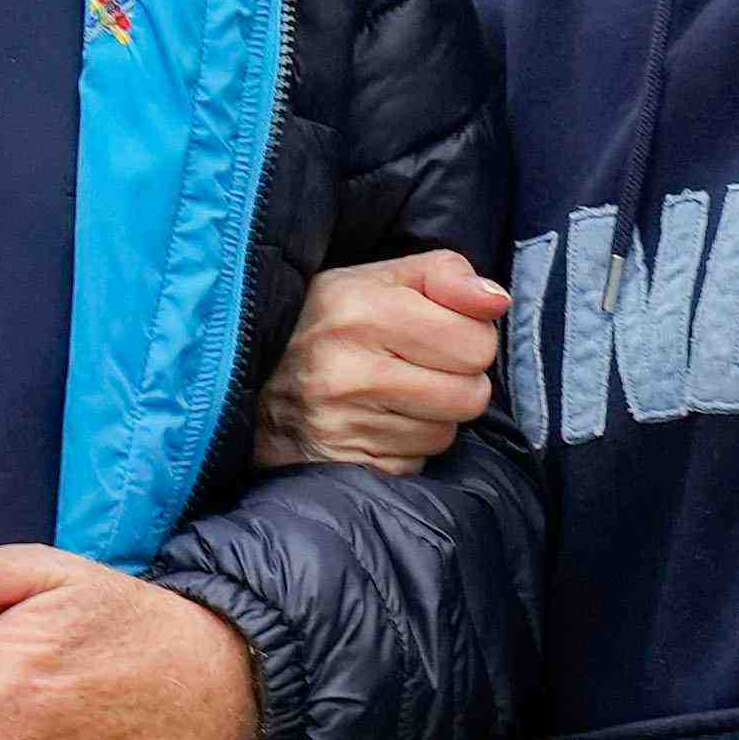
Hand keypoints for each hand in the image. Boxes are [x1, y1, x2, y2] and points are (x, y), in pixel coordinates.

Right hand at [256, 253, 508, 473]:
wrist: (242, 381)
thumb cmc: (322, 322)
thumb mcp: (374, 278)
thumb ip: (443, 273)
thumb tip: (496, 301)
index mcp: (362, 310)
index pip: (477, 342)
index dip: (470, 338)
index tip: (440, 335)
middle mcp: (350, 370)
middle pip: (471, 393)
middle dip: (457, 380)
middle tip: (421, 367)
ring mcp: (345, 425)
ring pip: (446, 433)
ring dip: (431, 416)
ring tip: (392, 395)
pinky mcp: (345, 466)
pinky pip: (416, 463)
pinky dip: (405, 446)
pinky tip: (374, 423)